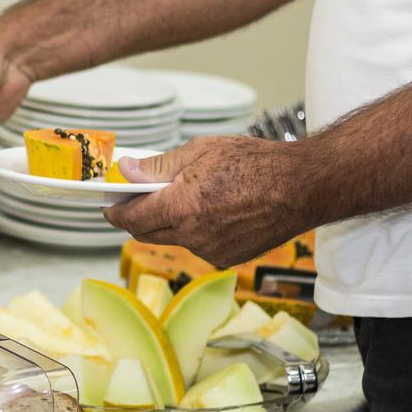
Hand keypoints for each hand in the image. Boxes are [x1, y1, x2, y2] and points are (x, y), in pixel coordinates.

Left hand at [102, 135, 310, 266]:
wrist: (303, 187)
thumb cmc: (255, 163)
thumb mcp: (200, 152)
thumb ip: (158, 167)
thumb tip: (126, 172)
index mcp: (181, 207)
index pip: (130, 218)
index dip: (114, 211)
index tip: (108, 205)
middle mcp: (192, 235)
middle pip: (145, 233)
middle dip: (136, 218)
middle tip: (137, 199)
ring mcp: (210, 251)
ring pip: (172, 239)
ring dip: (169, 223)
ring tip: (188, 197)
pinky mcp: (226, 259)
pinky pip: (197, 246)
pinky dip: (194, 231)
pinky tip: (213, 211)